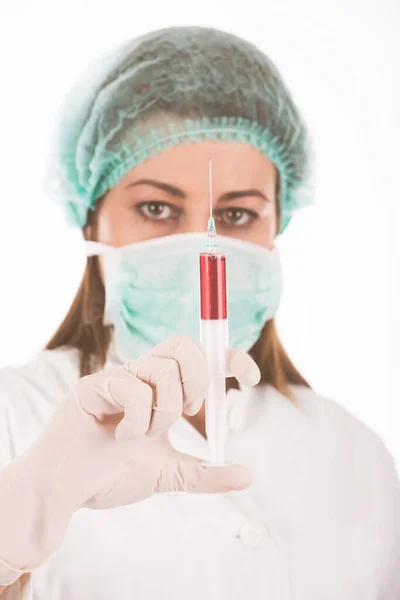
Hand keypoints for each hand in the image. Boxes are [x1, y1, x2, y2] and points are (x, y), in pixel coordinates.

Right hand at [0, 336, 259, 574]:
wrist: (69, 492)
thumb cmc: (112, 475)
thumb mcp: (171, 475)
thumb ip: (206, 473)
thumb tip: (247, 476)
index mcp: (160, 389)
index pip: (199, 357)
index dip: (229, 359)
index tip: (251, 378)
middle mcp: (140, 375)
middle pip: (184, 346)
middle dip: (198, 381)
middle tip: (188, 413)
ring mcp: (116, 378)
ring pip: (162, 370)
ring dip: (164, 413)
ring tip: (143, 436)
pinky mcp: (92, 387)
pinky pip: (134, 390)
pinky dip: (138, 422)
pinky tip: (121, 438)